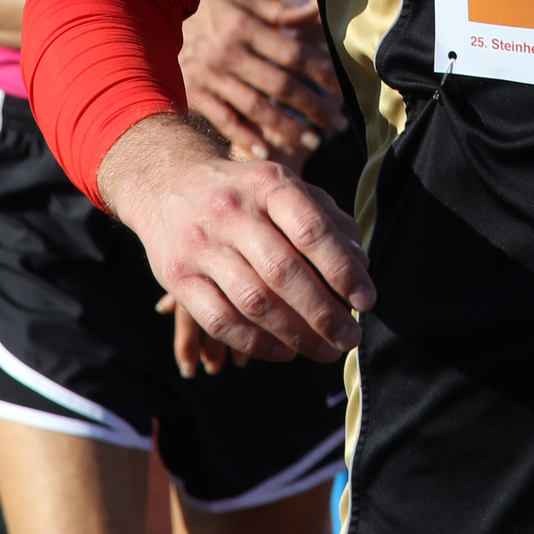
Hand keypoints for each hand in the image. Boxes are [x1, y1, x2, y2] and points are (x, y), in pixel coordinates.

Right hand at [99, 110, 373, 364]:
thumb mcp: (284, 186)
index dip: (343, 270)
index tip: (367, 301)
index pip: (312, 231)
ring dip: (295, 335)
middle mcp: (231, 211)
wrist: (166, 182)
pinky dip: (256, 343)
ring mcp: (200, 245)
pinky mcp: (177, 276)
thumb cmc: (244, 192)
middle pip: (283, 272)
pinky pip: (220, 320)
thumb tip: (362, 263)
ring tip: (325, 350)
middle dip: (323, 313)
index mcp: (267, 183)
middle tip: (350, 337)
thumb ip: (326, 219)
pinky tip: (284, 352)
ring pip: (253, 301)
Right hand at [180, 0, 341, 171]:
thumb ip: (282, 11)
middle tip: (339, 123)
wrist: (152, 20)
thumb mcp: (243, 2)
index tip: (344, 87)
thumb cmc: (210, 12)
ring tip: (314, 140)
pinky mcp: (195, 95)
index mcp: (245, 27)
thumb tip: (320, 6)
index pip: (293, 53)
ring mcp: (212, 77)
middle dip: (314, 106)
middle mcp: (230, 53)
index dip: (321, 71)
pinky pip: (224, 120)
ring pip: (257, 107)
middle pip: (280, 85)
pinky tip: (268, 151)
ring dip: (287, 127)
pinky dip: (246, 137)